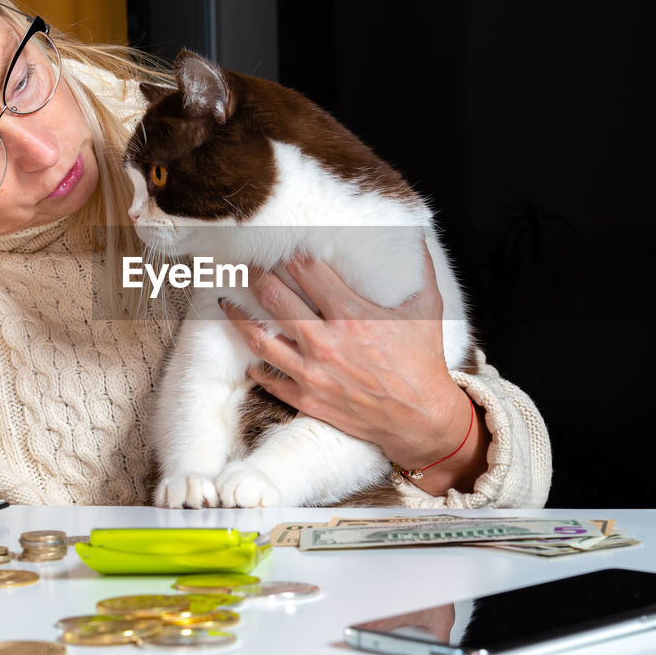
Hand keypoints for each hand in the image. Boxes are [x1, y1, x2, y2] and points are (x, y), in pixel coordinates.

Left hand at [221, 243, 489, 494]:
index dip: (289, 250)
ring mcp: (312, 372)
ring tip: (226, 301)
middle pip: (274, 296)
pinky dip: (255, 364)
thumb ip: (420, 269)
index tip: (278, 241)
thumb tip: (416, 234)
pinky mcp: (306, 398)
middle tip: (243, 262)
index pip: (306, 269)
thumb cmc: (424, 362)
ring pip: (259, 337)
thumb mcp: (428, 309)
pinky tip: (249, 353)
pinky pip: (268, 377)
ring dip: (238, 315)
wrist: (420, 420)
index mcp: (352, 314)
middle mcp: (326, 341)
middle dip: (254, 274)